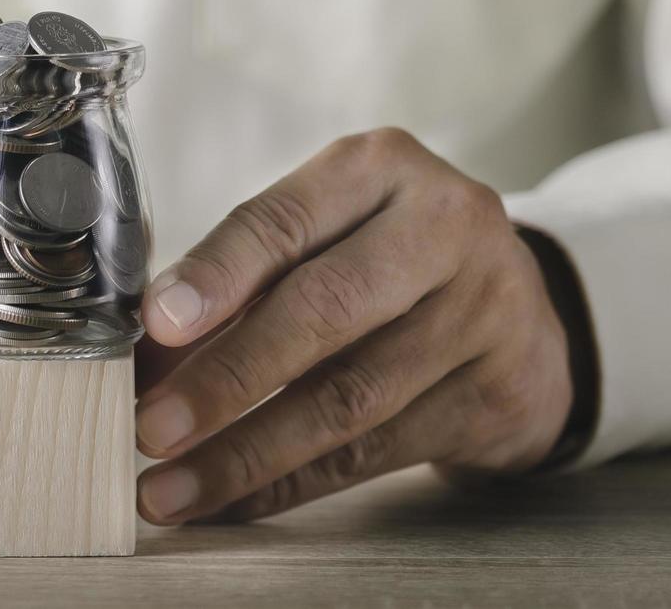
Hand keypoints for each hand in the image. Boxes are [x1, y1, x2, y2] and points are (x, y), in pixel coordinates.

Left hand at [133, 128, 577, 523]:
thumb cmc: (389, 267)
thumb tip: (146, 350)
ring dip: (247, 452)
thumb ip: (242, 276)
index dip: (216, 276)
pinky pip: (375, 451)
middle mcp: (446, 227)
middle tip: (152, 427)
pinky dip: (294, 482)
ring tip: (171, 488)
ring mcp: (485, 311)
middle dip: (226, 376)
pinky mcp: (497, 393)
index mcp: (383, 168)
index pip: (285, 221)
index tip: (155, 328)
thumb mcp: (328, 235)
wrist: (524, 318)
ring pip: (349, 395)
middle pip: (324, 308)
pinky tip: (235, 501)